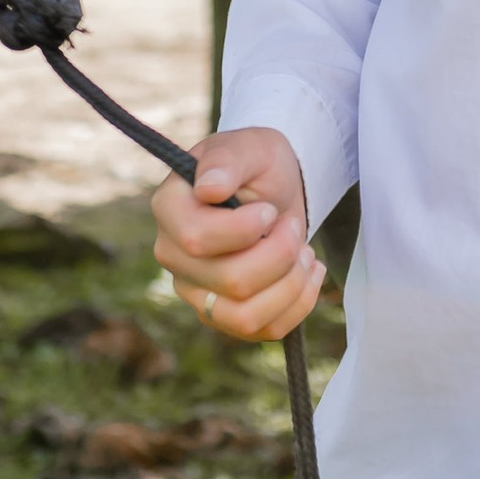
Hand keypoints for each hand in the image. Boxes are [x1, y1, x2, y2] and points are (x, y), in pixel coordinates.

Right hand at [153, 126, 322, 342]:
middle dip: (279, 254)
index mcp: (170, 209)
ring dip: (290, 285)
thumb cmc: (256, 164)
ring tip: (306, 253)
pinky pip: (263, 330)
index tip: (268, 210)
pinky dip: (299, 304)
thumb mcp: (249, 148)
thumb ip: (227, 161)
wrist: (273, 191)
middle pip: (230, 281)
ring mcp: (196, 291)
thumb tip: (208, 188)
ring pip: (245, 316)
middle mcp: (173, 256)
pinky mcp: (223, 315)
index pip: (198, 240)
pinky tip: (309, 273)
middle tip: (294, 227)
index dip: (244, 230)